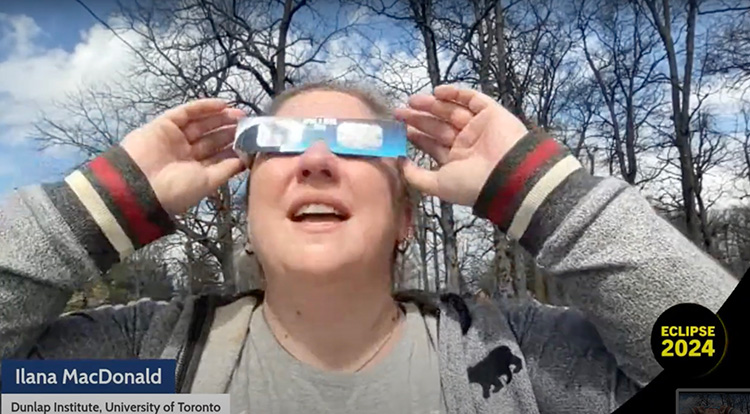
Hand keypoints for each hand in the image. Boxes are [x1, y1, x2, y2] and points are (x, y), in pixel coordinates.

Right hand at [120, 99, 245, 214]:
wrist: (139, 184)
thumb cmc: (177, 189)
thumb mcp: (208, 182)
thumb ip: (226, 169)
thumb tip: (245, 160)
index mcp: (195, 171)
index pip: (219, 156)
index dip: (234, 148)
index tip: (252, 141)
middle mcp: (185, 154)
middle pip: (212, 138)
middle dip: (230, 131)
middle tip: (248, 124)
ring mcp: (175, 138)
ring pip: (202, 124)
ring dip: (220, 118)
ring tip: (239, 114)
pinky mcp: (165, 124)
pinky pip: (187, 112)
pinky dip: (204, 107)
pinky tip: (223, 105)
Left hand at [393, 85, 527, 206]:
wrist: (507, 174)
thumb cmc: (471, 182)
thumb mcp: (438, 185)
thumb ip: (416, 176)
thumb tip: (399, 164)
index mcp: (456, 160)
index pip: (432, 144)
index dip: (415, 135)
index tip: (398, 128)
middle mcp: (466, 142)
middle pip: (438, 126)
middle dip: (418, 119)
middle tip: (399, 112)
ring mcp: (478, 126)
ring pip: (451, 111)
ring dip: (432, 105)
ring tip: (412, 101)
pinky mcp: (490, 112)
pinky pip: (472, 98)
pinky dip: (455, 93)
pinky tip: (437, 91)